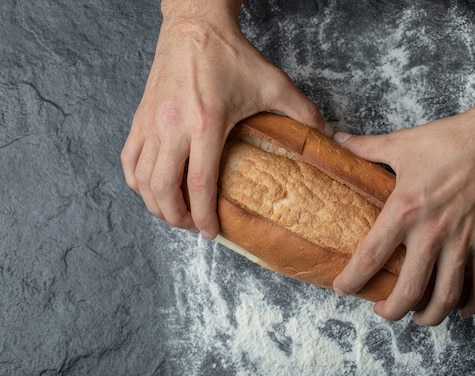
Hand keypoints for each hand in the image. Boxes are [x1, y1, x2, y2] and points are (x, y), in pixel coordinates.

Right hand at [121, 6, 329, 237]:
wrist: (195, 25)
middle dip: (176, 217)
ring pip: (140, 178)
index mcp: (206, 123)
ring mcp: (152, 122)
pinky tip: (151, 188)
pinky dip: (137, 181)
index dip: (203, 215)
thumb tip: (326, 135)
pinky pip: (129, 158)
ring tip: (174, 213)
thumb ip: (302, 111)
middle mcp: (173, 127)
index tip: (210, 232)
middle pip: (162, 188)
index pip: (198, 182)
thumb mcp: (273, 82)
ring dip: (155, 204)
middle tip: (193, 226)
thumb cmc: (230, 54)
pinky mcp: (141, 117)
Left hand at [332, 106, 474, 324]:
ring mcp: (462, 241)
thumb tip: (336, 139)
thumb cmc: (448, 140)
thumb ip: (365, 147)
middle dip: (391, 310)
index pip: (371, 256)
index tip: (342, 289)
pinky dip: (472, 304)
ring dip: (429, 316)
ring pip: (445, 296)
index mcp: (404, 211)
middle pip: (408, 291)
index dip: (352, 279)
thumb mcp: (400, 143)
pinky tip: (460, 309)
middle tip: (381, 310)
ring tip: (417, 317)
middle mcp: (431, 233)